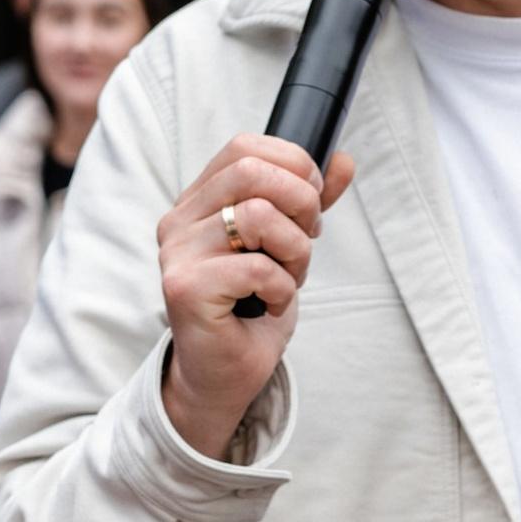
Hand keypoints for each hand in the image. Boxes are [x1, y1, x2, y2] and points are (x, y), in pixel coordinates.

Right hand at [158, 133, 353, 461]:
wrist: (223, 373)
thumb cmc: (250, 309)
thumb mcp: (287, 245)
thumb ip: (308, 203)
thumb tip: (342, 161)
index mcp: (199, 202)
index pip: (244, 148)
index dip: (292, 166)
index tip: (311, 203)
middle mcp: (180, 221)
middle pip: (251, 173)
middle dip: (301, 204)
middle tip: (307, 240)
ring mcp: (178, 254)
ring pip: (257, 216)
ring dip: (295, 251)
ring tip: (288, 278)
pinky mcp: (187, 289)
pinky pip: (257, 267)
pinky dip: (283, 287)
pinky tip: (273, 304)